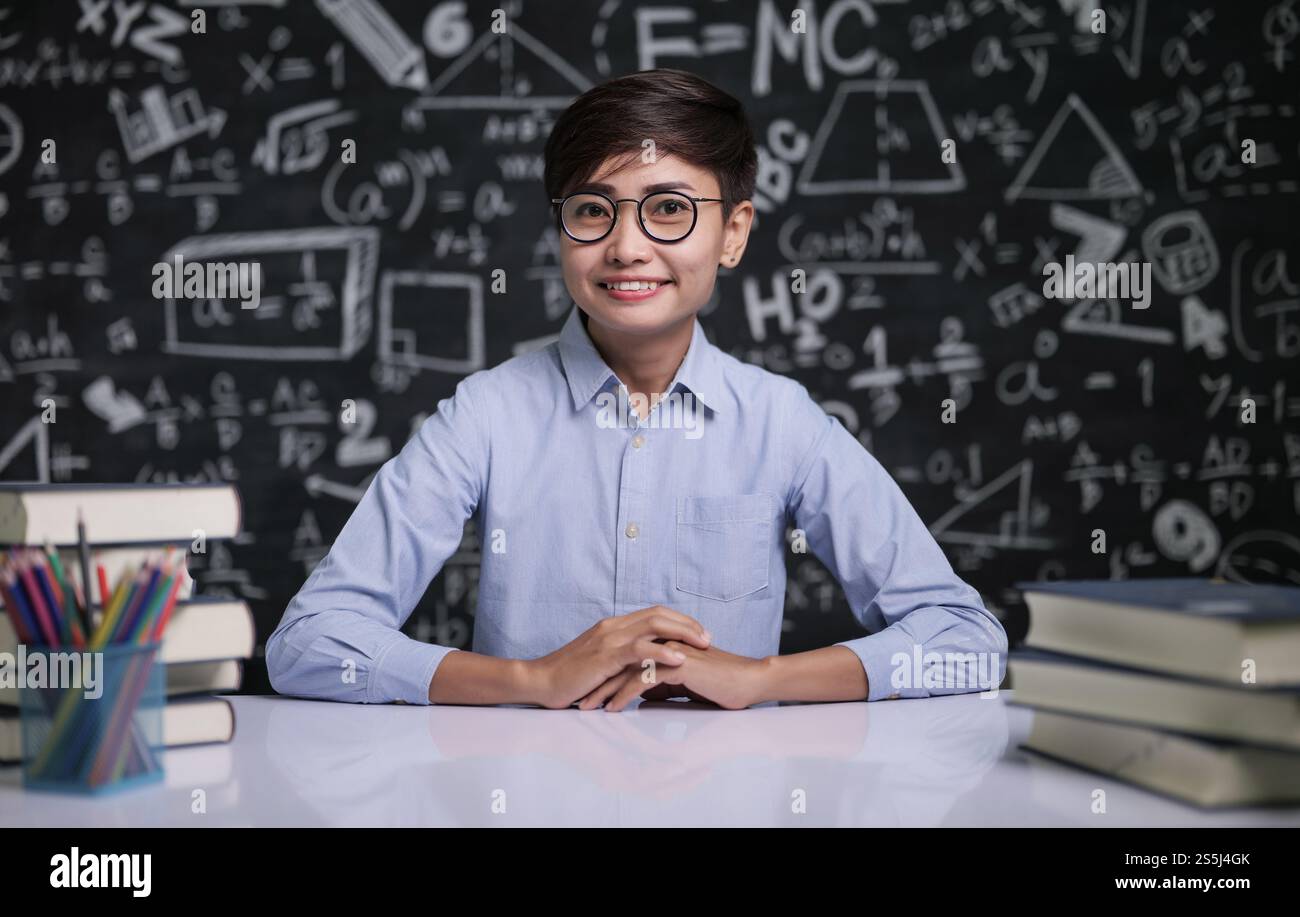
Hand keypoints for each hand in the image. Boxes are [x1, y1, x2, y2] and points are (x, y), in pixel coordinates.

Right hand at [525, 606, 711, 708]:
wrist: (540, 682)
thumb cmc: (569, 679)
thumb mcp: (601, 665)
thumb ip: (621, 660)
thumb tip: (644, 668)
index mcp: (613, 627)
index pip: (654, 614)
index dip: (679, 621)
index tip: (699, 633)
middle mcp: (613, 627)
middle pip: (659, 614)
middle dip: (687, 624)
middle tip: (708, 638)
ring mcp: (608, 639)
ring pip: (653, 625)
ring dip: (682, 633)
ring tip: (703, 645)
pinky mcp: (604, 656)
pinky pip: (639, 649)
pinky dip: (662, 652)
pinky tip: (679, 659)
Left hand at [576, 641, 768, 711]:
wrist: (749, 682)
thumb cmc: (722, 685)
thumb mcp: (684, 687)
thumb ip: (664, 686)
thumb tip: (645, 697)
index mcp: (664, 643)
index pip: (626, 657)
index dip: (606, 675)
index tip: (589, 692)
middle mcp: (663, 642)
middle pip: (620, 660)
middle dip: (597, 681)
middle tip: (578, 699)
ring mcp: (669, 650)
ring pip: (626, 669)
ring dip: (605, 689)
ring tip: (588, 707)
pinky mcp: (676, 663)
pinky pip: (642, 679)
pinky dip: (624, 694)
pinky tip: (613, 708)